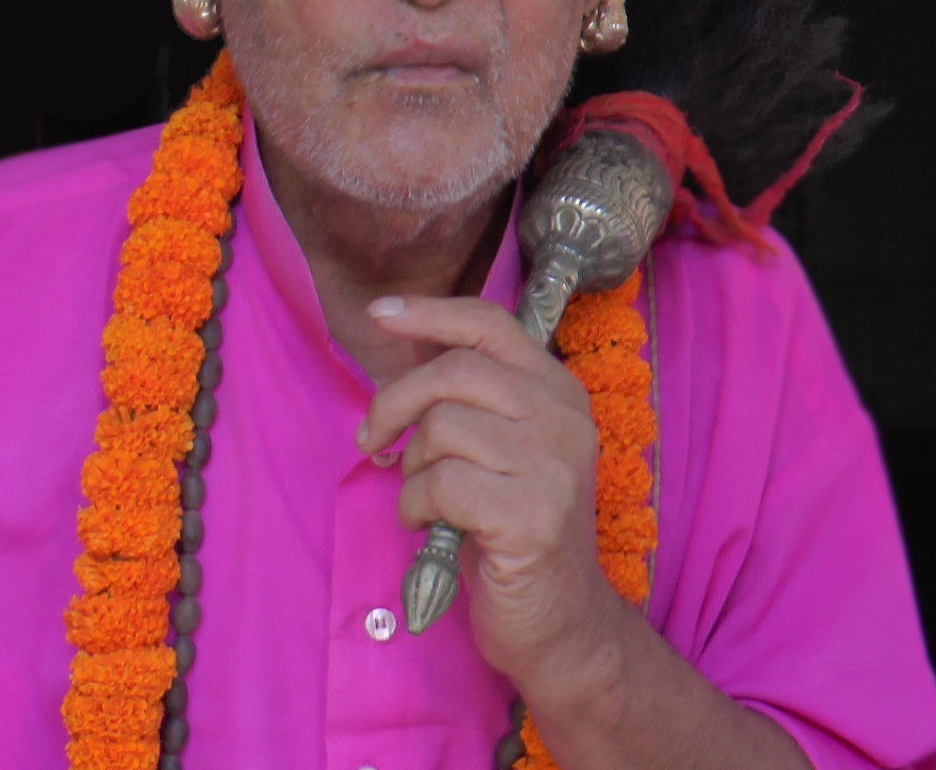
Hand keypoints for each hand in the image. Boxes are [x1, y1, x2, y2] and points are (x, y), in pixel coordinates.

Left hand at [358, 294, 617, 696]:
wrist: (560, 623)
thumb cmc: (512, 528)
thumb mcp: (500, 447)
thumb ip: (467, 397)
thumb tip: (401, 344)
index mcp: (556, 390)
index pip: (489, 324)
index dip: (429, 312)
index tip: (379, 314)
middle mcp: (563, 418)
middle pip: (453, 372)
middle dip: (394, 402)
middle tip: (373, 440)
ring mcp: (552, 465)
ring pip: (441, 428)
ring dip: (412, 468)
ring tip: (426, 499)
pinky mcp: (530, 515)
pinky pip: (440, 483)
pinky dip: (416, 505)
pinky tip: (429, 526)